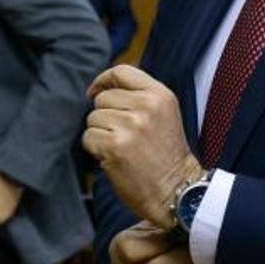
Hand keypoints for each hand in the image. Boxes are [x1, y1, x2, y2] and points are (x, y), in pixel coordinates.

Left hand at [83, 65, 201, 228]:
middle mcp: (147, 106)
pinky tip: (114, 159)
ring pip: (93, 118)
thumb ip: (139, 96)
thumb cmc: (165, 155)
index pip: (122, 71)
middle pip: (102, 98)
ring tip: (122, 148)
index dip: (103, 80)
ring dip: (100, 134)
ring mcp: (131, 126)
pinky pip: (88, 137)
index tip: (95, 92)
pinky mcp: (115, 146)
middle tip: (124, 136)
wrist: (176, 192)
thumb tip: (101, 87)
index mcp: (160, 95)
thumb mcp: (163, 114)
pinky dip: (95, 150)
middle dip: (105, 116)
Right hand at [110, 221, 208, 263]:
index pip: (133, 252)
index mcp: (118, 250)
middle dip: (182, 258)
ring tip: (205, 258)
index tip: (177, 232)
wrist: (150, 254)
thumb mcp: (151, 222)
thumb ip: (163, 221)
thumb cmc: (152, 234)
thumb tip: (186, 223)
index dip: (159, 242)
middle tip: (199, 246)